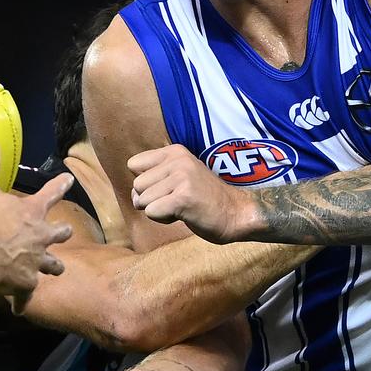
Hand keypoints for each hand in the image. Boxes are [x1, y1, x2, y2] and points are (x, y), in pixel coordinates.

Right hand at [0, 141, 72, 311]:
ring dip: (52, 267)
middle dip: (62, 233)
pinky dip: (22, 299)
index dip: (60, 185)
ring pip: (52, 266)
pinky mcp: (26, 284)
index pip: (50, 193)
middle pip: (59, 234)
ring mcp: (35, 262)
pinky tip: (18, 306)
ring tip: (53, 269)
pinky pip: (26, 294)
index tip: (69, 179)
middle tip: (65, 232)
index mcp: (32, 213)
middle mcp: (40, 237)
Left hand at [127, 144, 246, 242]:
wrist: (237, 214)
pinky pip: (151, 212)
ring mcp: (181, 177)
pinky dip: (163, 219)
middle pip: (137, 185)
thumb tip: (133, 195)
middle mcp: (177, 160)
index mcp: (174, 151)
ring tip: (182, 206)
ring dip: (159, 210)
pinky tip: (183, 215)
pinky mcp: (183, 197)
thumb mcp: (180, 175)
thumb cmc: (204, 199)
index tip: (168, 188)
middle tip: (177, 200)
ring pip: (142, 200)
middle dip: (151, 199)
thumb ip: (155, 177)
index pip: (133, 164)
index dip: (146, 183)